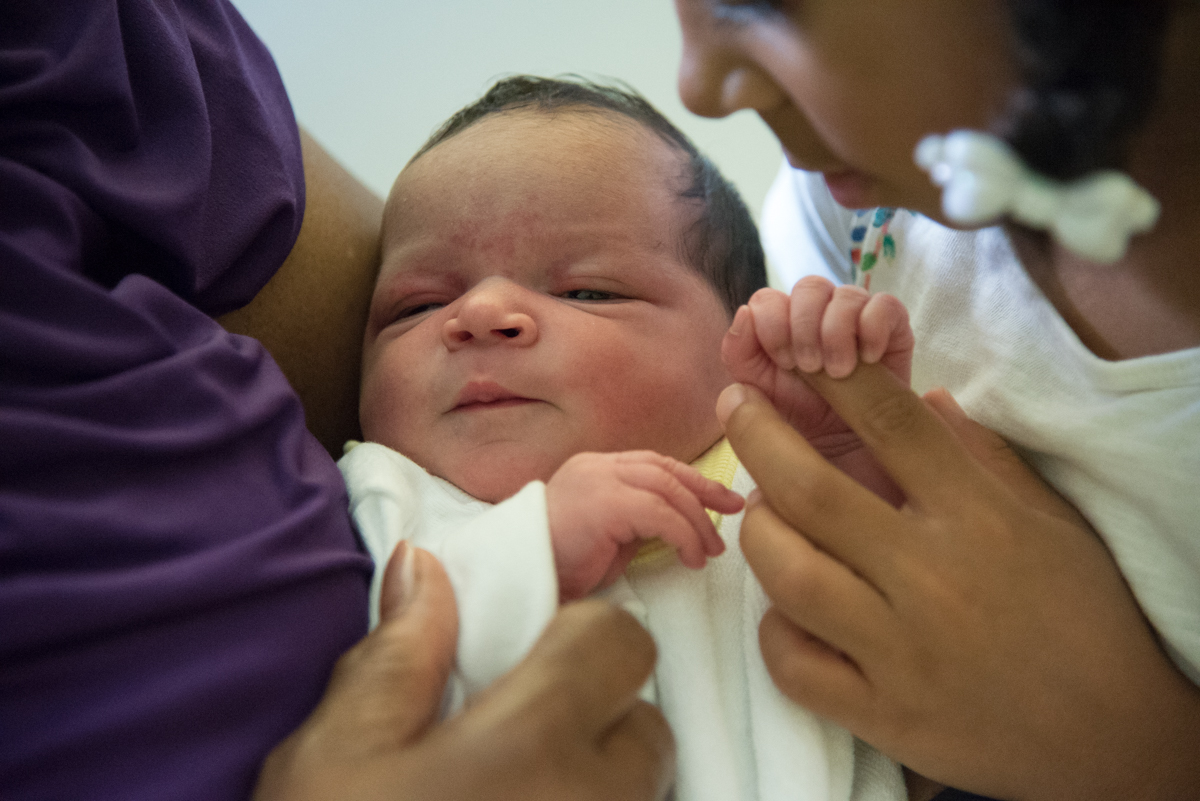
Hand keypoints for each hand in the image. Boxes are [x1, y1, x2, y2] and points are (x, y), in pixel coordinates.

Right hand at [254, 543, 674, 800]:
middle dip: (596, 720)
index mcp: (530, 744)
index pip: (618, 644)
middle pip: (645, 726)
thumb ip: (394, 657)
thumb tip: (424, 567)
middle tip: (516, 747)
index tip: (534, 659)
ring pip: (643, 798)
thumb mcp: (330, 761)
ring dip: (598, 789)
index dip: (579, 638)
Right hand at [547, 451, 742, 600]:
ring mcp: (597, 479)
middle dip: (705, 493)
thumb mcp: (607, 536)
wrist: (517, 578)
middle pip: (665, 470)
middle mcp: (596, 466)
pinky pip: (659, 513)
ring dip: (696, 521)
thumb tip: (677, 528)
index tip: (722, 500)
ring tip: (709, 550)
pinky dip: (683, 535)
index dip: (693, 481)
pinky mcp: (602, 502)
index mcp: (595, 468)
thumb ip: (637, 521)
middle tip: (732, 516)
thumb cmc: (560, 565)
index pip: (655, 464)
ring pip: (666, 488)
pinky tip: (690, 558)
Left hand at [718, 371, 1199, 800]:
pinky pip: (794, 664)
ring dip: (759, 533)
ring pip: (788, 576)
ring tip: (760, 512)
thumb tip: (925, 397)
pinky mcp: (882, 715)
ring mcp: (902, 651)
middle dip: (757, 434)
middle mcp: (933, 577)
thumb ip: (983, 457)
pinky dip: (776, 630)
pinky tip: (786, 609)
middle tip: (734, 406)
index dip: (833, 378)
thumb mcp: (1052, 522)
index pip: (891, 423)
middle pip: (812, 491)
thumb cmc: (1085, 616)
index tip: (793, 355)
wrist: (1114, 736)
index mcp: (979, 518)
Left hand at [723, 281, 909, 505]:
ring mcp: (856, 329)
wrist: (851, 482)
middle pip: (807, 287)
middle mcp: (817, 327)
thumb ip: (741, 360)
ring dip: (835, 328)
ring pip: (843, 293)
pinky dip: (873, 324)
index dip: (770, 321)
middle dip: (803, 323)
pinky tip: (869, 359)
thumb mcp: (760, 405)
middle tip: (809, 368)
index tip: (781, 362)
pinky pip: (885, 305)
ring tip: (838, 371)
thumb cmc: (802, 445)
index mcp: (778, 338)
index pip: (767, 300)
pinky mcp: (894, 338)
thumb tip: (743, 315)